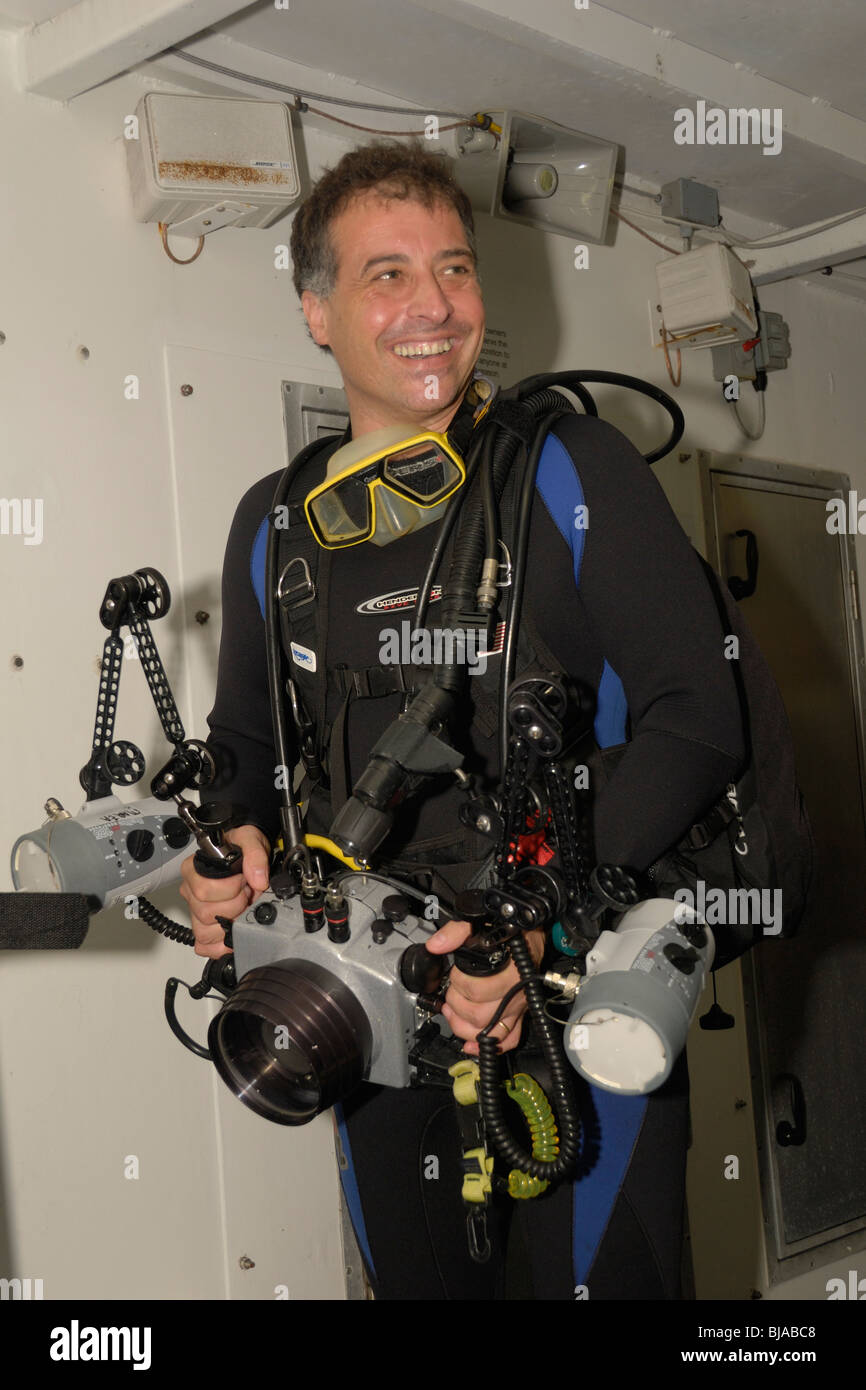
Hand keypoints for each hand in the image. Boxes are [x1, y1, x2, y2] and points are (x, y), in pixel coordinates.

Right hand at [179, 824, 270, 958]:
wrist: (246, 856)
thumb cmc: (241, 848)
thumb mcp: (251, 840)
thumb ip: (255, 854)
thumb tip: (258, 878)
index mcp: (194, 870)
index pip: (203, 890)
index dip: (229, 889)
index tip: (243, 881)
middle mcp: (191, 891)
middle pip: (205, 913)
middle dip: (234, 906)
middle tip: (246, 894)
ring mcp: (196, 911)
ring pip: (204, 932)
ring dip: (229, 924)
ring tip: (241, 908)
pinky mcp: (204, 927)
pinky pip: (204, 946)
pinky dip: (220, 944)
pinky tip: (233, 931)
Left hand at [425, 919, 545, 1054]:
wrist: (534, 937)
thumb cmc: (513, 932)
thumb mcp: (483, 924)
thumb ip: (458, 931)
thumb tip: (436, 944)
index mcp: (509, 972)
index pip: (476, 989)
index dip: (458, 983)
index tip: (454, 974)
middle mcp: (515, 994)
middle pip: (480, 1015)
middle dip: (457, 1005)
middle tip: (451, 993)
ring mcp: (517, 1008)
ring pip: (490, 1032)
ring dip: (464, 1027)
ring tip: (453, 1013)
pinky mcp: (519, 1015)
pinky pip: (508, 1039)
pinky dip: (489, 1046)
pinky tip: (472, 1045)